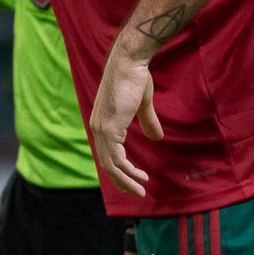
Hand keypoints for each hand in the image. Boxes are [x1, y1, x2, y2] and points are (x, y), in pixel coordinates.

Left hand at [89, 41, 162, 197]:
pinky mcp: (109, 128)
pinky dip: (128, 171)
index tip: (133, 179)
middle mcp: (97, 127)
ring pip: (111, 164)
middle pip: (107, 162)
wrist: (130, 62)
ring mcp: (101, 128)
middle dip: (122, 180)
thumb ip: (147, 121)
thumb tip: (156, 138)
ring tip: (141, 190)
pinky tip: (140, 177)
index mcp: (102, 121)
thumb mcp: (142, 104)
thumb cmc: (136, 77)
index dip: (118, 168)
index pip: (106, 152)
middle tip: (137, 192)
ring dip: (126, 180)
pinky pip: (116, 158)